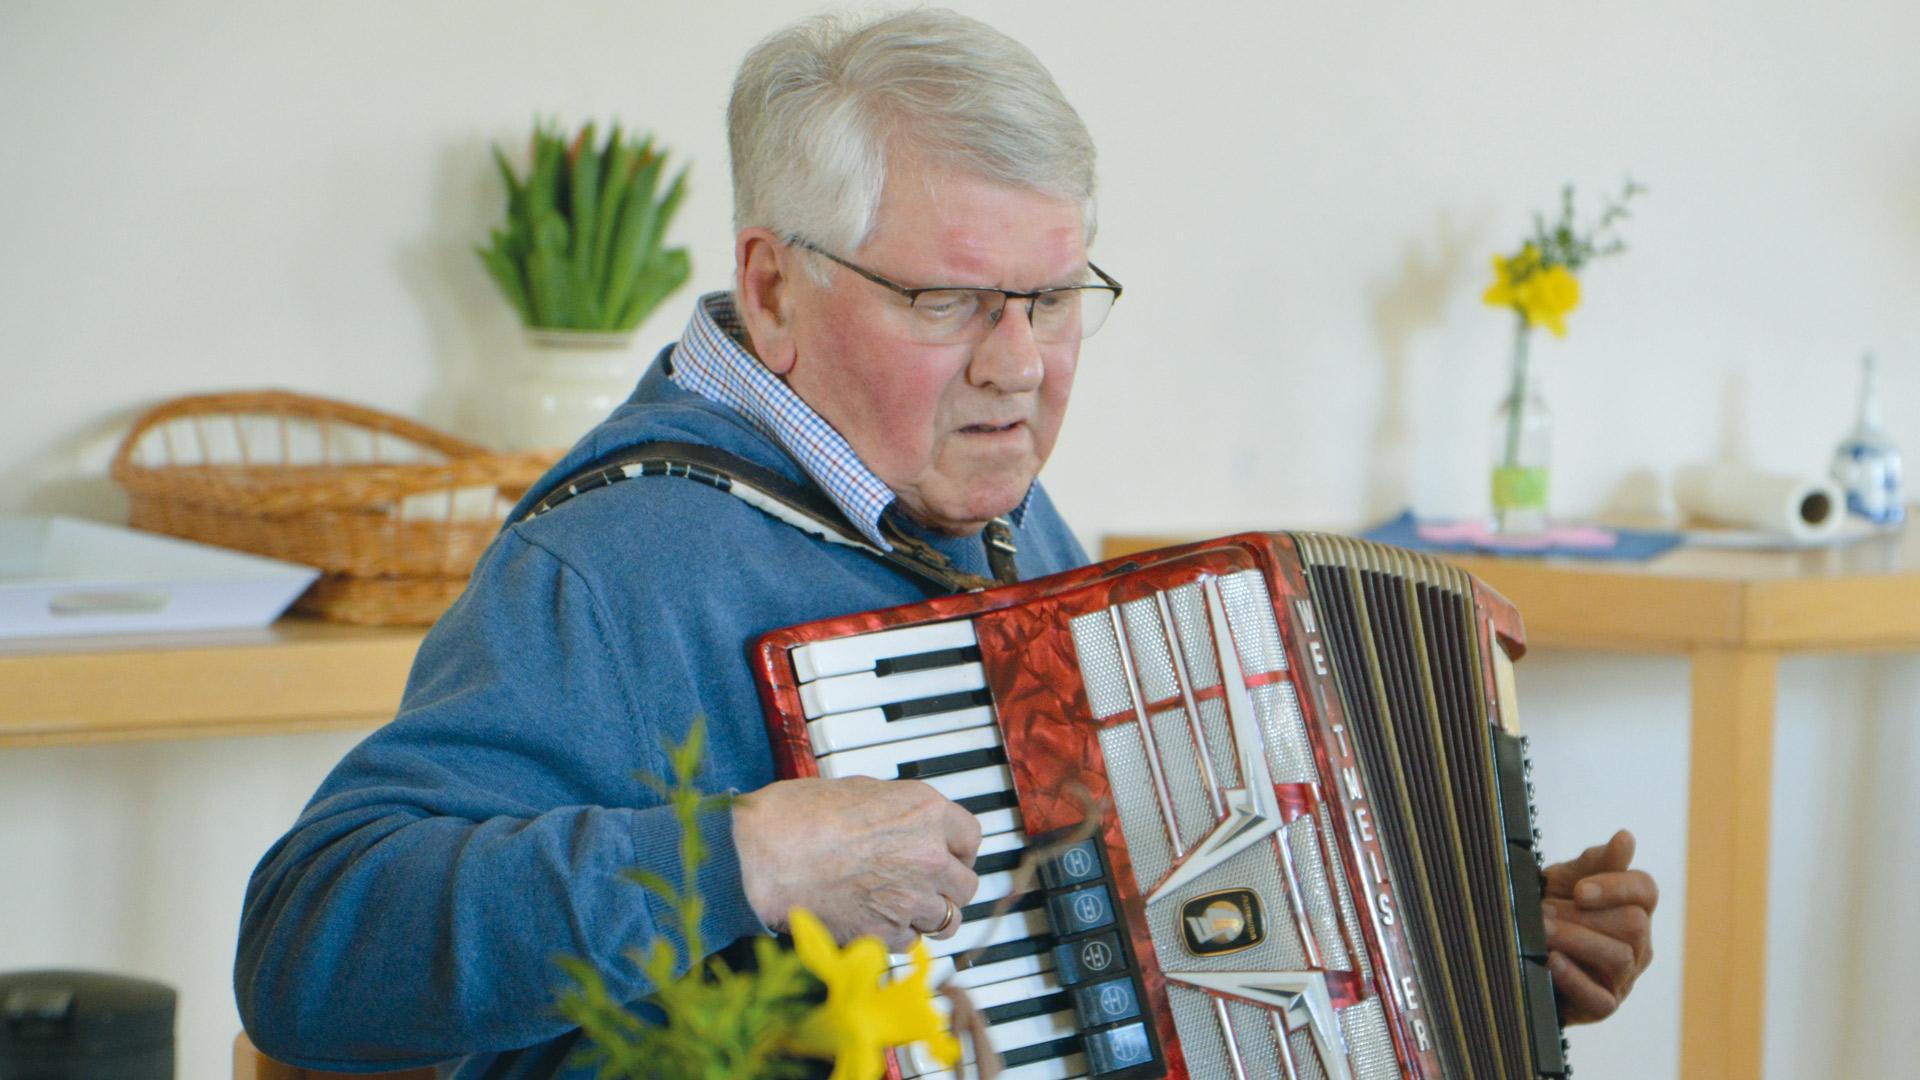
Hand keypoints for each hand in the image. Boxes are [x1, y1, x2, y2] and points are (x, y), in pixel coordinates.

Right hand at [732, 776, 980, 952]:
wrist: (762, 853)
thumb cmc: (799, 814)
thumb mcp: (862, 792)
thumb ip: (900, 812)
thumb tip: (911, 826)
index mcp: (926, 812)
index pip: (972, 838)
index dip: (957, 847)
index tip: (948, 853)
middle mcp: (929, 857)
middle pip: (966, 884)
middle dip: (947, 885)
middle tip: (924, 882)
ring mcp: (910, 900)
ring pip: (947, 920)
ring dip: (928, 915)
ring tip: (903, 906)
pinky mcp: (885, 935)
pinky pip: (910, 943)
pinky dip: (898, 936)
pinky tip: (876, 919)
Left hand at [1541, 829, 1658, 1023]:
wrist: (1522, 949)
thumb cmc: (1553, 908)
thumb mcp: (1567, 881)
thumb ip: (1595, 862)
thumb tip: (1625, 837)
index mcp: (1634, 907)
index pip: (1646, 890)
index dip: (1616, 887)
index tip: (1580, 890)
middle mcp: (1638, 942)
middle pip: (1633, 923)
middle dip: (1584, 916)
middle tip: (1544, 911)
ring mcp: (1625, 976)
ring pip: (1619, 957)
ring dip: (1576, 941)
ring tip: (1542, 931)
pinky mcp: (1605, 1005)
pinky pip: (1600, 998)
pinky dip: (1574, 978)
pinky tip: (1551, 962)